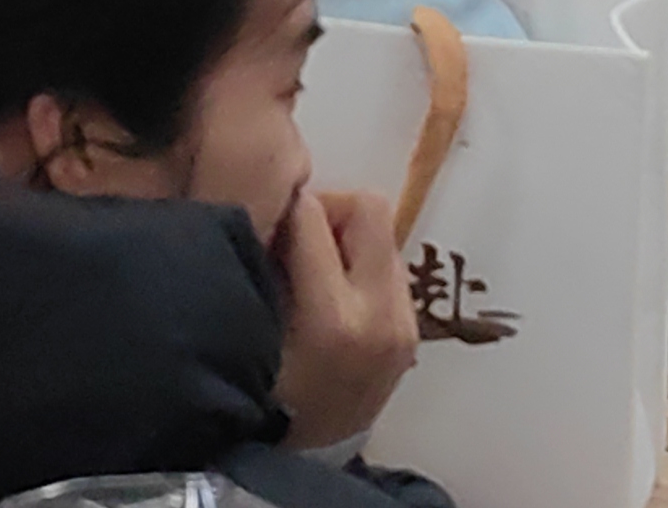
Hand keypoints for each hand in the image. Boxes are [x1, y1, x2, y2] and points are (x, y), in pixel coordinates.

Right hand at [272, 187, 415, 453]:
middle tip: (298, 238)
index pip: (311, 214)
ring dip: (348, 237)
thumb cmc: (267, 394)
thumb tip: (271, 209)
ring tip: (314, 268)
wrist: (311, 459)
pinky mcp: (414, 332)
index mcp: (333, 317)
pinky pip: (392, 268)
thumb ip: (264, 265)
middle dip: (329, 208)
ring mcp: (405, 323)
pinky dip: (362, 265)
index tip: (267, 222)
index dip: (283, 207)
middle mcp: (381, 313)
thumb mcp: (253, 326)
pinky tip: (335, 292)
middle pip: (370, 207)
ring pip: (385, 234)